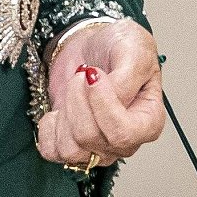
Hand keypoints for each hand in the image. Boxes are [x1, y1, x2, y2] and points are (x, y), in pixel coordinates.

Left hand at [35, 18, 164, 169]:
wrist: (91, 45)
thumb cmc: (118, 46)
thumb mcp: (134, 48)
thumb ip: (128, 76)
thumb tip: (112, 97)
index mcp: (148, 122)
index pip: (123, 134)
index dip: (103, 106)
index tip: (95, 74)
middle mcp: (124, 141)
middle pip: (90, 138)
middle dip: (78, 99)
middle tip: (83, 74)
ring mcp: (97, 146)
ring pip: (70, 149)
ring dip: (64, 112)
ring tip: (74, 89)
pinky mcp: (70, 143)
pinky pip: (50, 151)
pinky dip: (48, 128)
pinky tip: (60, 108)